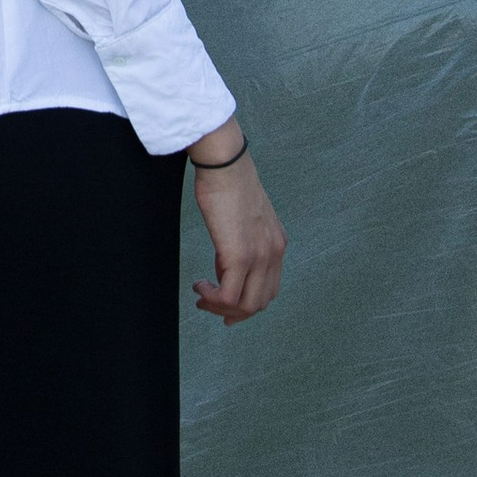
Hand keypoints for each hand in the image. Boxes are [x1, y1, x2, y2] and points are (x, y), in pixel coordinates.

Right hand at [188, 125, 285, 323]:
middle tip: (209, 306)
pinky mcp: (239, 256)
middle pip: (259, 302)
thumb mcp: (244, 218)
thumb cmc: (228, 183)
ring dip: (220, 308)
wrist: (225, 164)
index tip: (225, 306)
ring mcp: (259, 256)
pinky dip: (212, 300)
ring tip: (201, 297)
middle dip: (233, 312)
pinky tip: (199, 287)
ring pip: (246, 305)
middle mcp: (274, 253)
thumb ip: (243, 241)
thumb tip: (226, 264)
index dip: (247, 304)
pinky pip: (228, 296)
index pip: (269, 289)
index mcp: (277, 244)